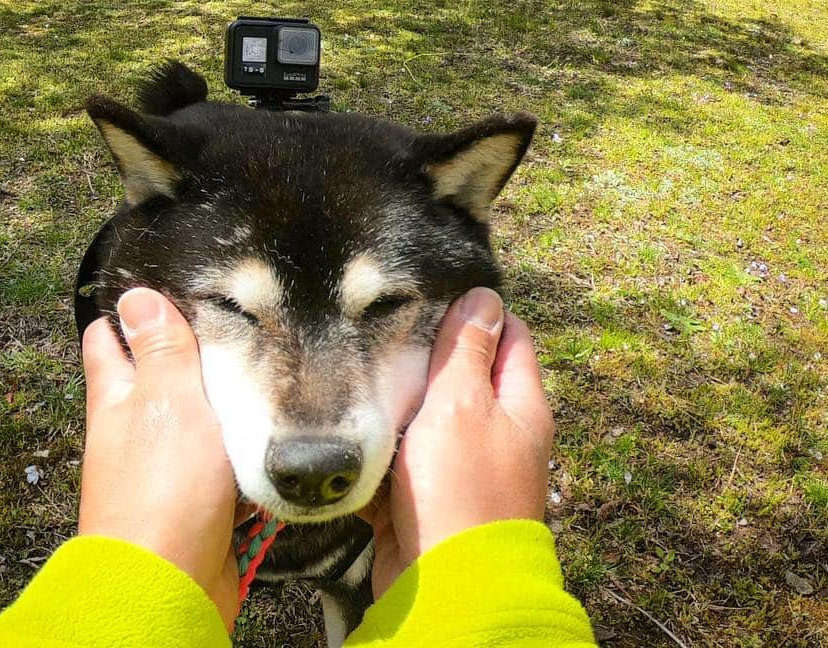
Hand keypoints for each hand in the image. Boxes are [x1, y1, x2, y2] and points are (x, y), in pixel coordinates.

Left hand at [78, 288, 244, 628]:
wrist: (170, 588)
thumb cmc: (162, 488)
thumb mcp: (167, 402)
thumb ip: (159, 351)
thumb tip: (135, 295)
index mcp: (116, 396)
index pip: (110, 337)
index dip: (132, 309)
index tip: (172, 282)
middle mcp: (135, 427)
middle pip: (161, 374)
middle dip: (195, 351)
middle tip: (242, 319)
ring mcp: (167, 466)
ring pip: (200, 417)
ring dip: (228, 401)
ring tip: (272, 364)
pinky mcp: (200, 498)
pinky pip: (224, 460)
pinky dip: (245, 446)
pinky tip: (277, 427)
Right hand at [364, 287, 553, 597]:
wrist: (446, 585)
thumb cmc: (460, 486)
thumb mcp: (464, 402)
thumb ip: (469, 349)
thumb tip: (485, 295)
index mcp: (521, 404)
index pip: (508, 334)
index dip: (474, 311)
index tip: (431, 296)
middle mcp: (500, 431)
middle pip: (465, 372)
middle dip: (427, 355)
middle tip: (387, 332)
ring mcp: (465, 463)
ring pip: (430, 411)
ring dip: (402, 399)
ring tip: (364, 371)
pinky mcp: (431, 492)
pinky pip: (407, 452)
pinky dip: (387, 441)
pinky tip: (359, 423)